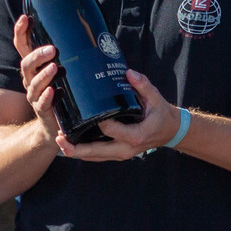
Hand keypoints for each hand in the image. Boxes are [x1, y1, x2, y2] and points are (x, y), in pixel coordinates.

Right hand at [12, 14, 64, 145]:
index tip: (25, 18)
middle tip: (52, 49)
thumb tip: (92, 26)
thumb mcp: (66, 70)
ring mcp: (36, 96)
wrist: (57, 126)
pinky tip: (53, 91)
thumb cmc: (64, 92)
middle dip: (37, 56)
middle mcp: (32, 80)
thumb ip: (71, 53)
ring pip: (34, 84)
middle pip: (26, 65)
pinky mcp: (45, 111)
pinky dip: (47, 97)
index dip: (21, 33)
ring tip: (54, 67)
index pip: (23, 48)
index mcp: (36, 68)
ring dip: (43, 75)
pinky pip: (43, 104)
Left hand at [57, 69, 171, 162]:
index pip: (110, 129)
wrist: (170, 131)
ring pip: (93, 157)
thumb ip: (143, 85)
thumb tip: (128, 72)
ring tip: (60, 140)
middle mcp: (126, 149)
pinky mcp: (117, 154)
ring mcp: (121, 154)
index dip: (96, 121)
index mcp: (135, 135)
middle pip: (95, 152)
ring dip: (76, 151)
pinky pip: (97, 156)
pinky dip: (84, 152)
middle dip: (75, 147)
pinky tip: (72, 143)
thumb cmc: (162, 114)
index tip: (86, 110)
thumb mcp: (156, 98)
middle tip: (59, 136)